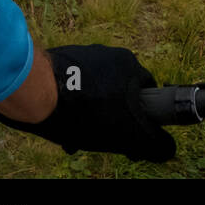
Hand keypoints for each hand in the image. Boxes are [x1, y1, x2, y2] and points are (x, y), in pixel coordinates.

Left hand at [0, 45, 175, 161]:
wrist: (36, 93)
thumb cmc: (85, 112)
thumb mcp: (126, 135)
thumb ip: (151, 142)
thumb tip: (168, 150)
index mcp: (130, 65)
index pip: (145, 90)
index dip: (139, 113)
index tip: (126, 131)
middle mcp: (110, 55)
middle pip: (118, 90)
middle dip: (110, 114)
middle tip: (98, 136)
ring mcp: (83, 54)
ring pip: (94, 88)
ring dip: (89, 108)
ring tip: (74, 132)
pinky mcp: (60, 59)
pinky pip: (72, 82)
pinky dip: (70, 99)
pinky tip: (60, 117)